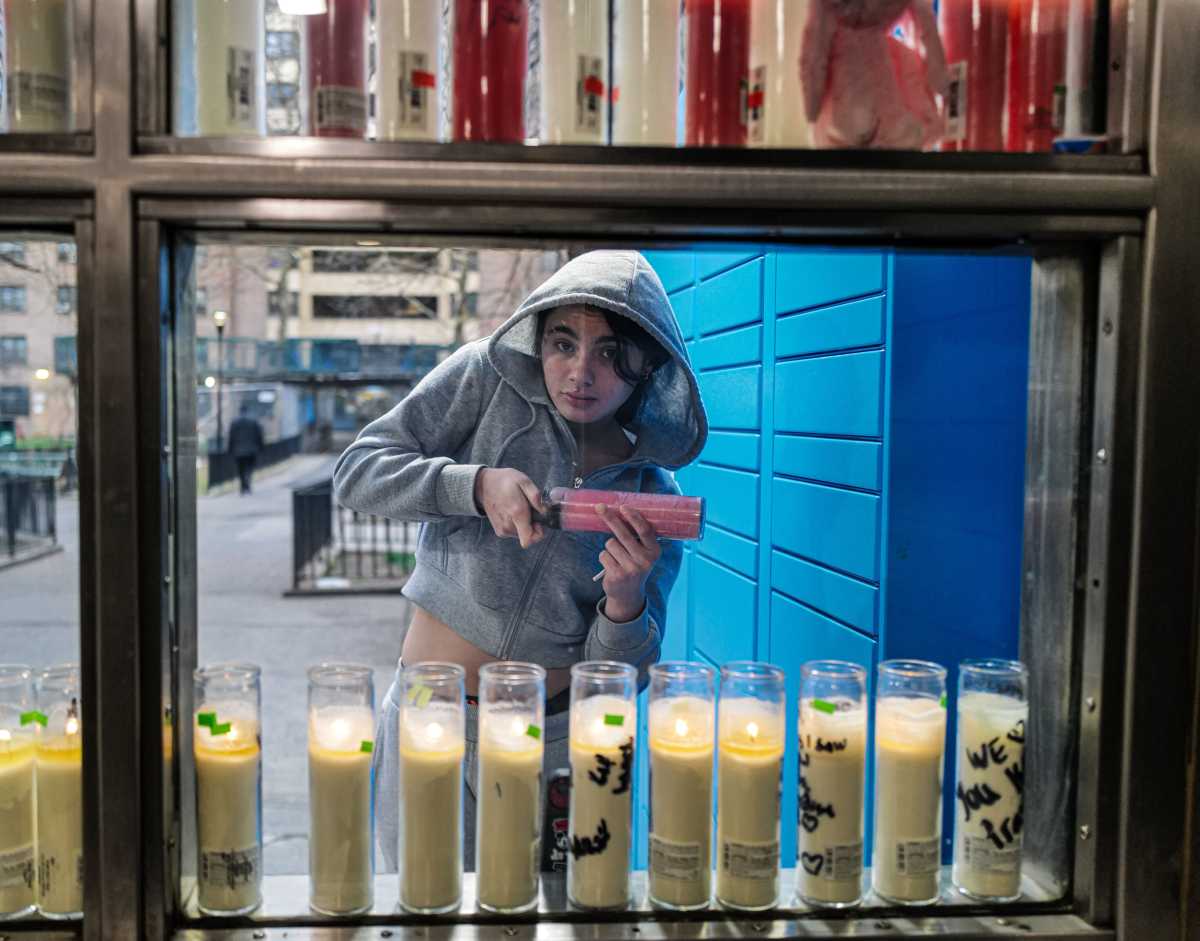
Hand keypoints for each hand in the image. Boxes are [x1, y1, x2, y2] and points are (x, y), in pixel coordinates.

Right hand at [475, 468, 546, 548]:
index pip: (529, 539)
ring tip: (518, 508)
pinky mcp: (499, 531)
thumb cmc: (504, 481)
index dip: (538, 534)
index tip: (538, 522)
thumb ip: (535, 496)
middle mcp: (508, 525)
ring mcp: (502, 529)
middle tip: (528, 509)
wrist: (483, 485)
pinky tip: (512, 511)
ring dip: (524, 524)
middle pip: (528, 536)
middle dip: (532, 524)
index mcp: (517, 513)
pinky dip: (516, 524)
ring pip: (521, 534)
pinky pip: (514, 532)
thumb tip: (544, 511)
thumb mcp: (523, 481)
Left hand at [596, 504, 660, 621]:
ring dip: (609, 547)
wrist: (628, 595)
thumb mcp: (642, 554)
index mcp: (654, 552)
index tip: (623, 507)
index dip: (634, 517)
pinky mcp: (617, 575)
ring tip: (616, 557)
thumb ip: (637, 538)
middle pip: (623, 534)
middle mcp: (645, 560)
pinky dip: (604, 557)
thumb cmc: (633, 566)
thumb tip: (620, 512)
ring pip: (610, 544)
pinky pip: (603, 555)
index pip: (645, 530)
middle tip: (599, 507)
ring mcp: (631, 569)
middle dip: (610, 518)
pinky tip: (611, 565)